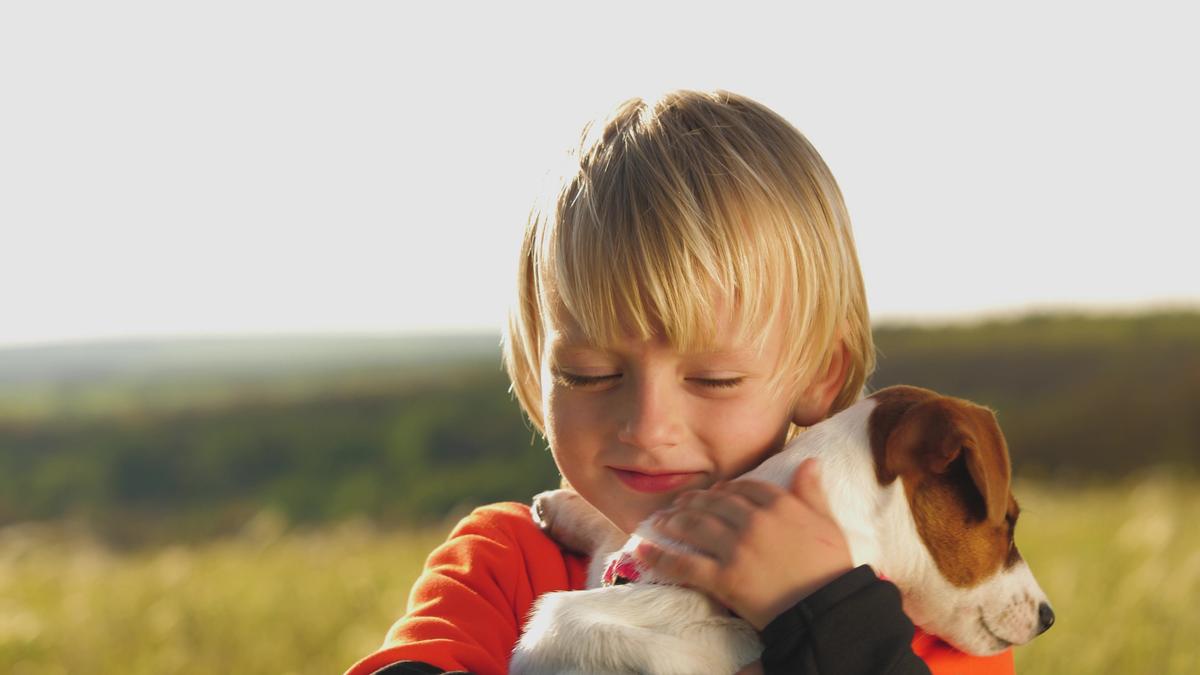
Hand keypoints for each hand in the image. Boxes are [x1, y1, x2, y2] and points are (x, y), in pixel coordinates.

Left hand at [632, 458, 851, 629]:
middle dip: (692, 503)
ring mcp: (736, 548)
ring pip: (695, 526)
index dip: (724, 489)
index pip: (743, 487)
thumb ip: (812, 492)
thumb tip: (808, 462)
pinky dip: (660, 556)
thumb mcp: (827, 523)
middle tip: (678, 506)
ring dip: (672, 522)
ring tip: (660, 523)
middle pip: (713, 504)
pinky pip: (684, 563)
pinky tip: (643, 550)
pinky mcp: (724, 577)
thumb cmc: (831, 568)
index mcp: (780, 504)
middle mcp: (754, 520)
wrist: (827, 610)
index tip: (713, 493)